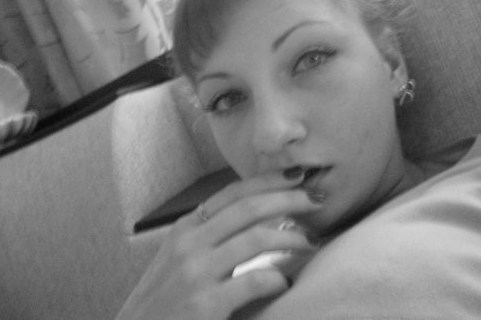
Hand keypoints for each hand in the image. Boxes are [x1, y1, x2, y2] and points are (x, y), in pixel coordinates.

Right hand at [116, 169, 320, 319]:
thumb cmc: (163, 301)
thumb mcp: (178, 258)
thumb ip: (208, 236)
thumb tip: (254, 217)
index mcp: (186, 229)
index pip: (233, 193)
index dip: (268, 181)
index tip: (297, 175)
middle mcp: (190, 244)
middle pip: (250, 208)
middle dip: (289, 199)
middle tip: (317, 199)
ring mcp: (196, 273)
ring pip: (257, 238)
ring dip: (292, 236)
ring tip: (312, 241)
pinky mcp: (205, 304)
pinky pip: (254, 280)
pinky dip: (277, 278)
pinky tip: (286, 282)